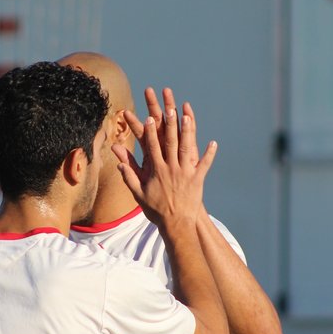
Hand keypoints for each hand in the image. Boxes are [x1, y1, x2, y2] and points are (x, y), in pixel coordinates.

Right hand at [112, 93, 216, 227]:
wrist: (176, 224)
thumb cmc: (156, 210)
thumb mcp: (138, 194)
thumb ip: (129, 176)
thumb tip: (118, 163)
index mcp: (157, 171)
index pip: (152, 147)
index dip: (151, 132)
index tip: (149, 118)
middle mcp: (171, 168)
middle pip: (171, 142)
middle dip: (170, 124)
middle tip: (169, 109)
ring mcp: (186, 173)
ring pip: (187, 148)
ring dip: (188, 132)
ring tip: (188, 117)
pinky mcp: (198, 180)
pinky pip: (205, 164)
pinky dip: (209, 154)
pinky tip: (213, 143)